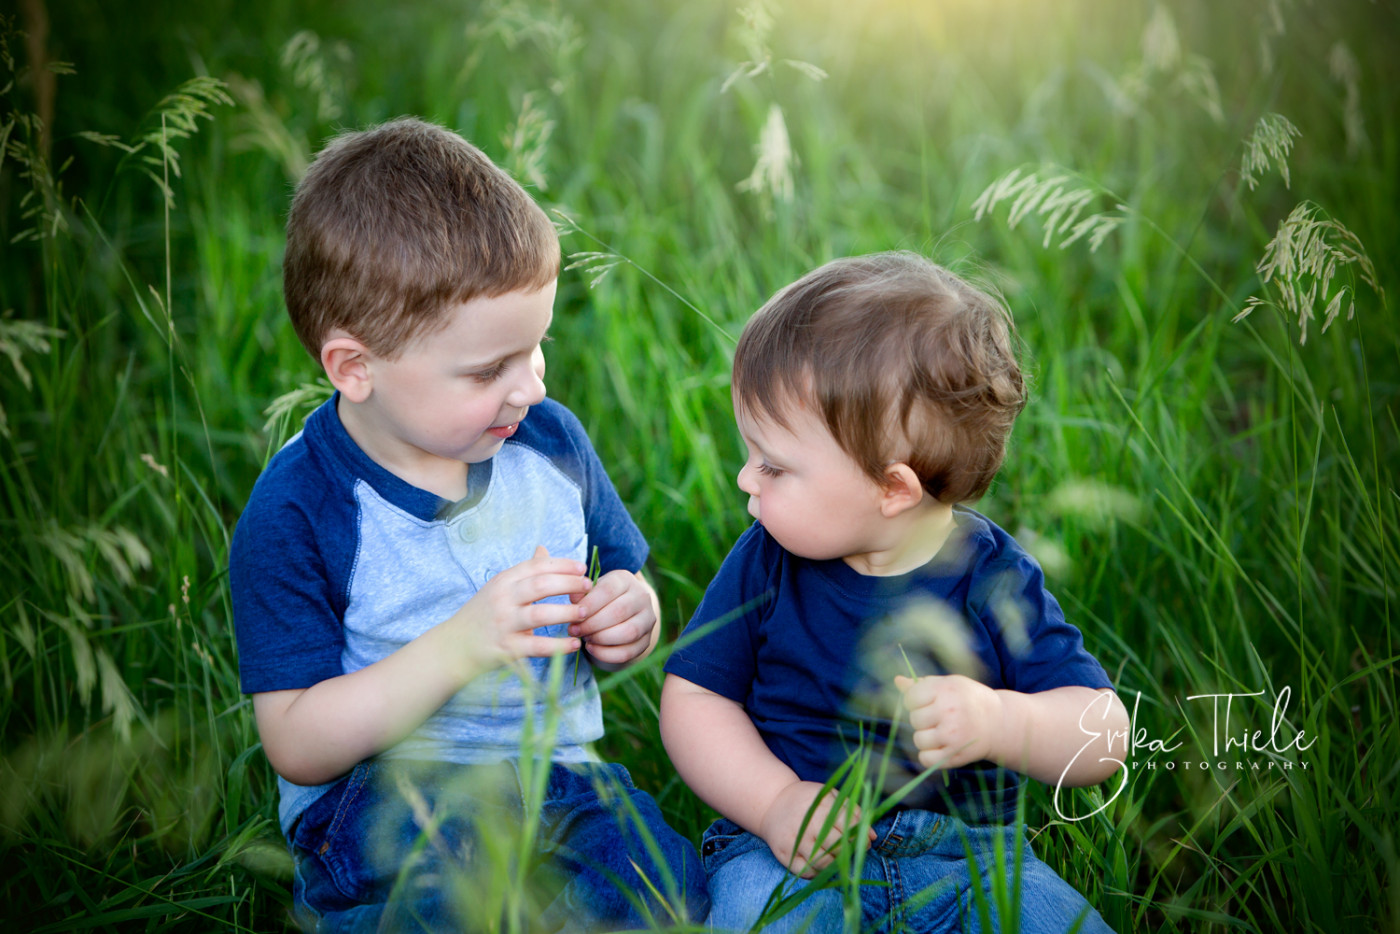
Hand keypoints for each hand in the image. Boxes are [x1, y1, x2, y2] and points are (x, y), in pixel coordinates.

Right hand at [451, 546, 591, 673]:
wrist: (454, 647)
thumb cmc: (483, 614)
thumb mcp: (499, 587)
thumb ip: (524, 571)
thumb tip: (543, 549)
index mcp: (504, 581)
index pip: (536, 566)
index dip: (562, 565)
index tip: (582, 568)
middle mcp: (503, 599)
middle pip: (540, 585)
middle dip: (568, 584)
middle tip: (588, 587)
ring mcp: (504, 624)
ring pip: (540, 615)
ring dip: (565, 613)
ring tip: (584, 613)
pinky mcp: (506, 649)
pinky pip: (537, 646)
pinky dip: (558, 646)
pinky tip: (574, 644)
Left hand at [567, 568, 656, 667]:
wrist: (620, 611)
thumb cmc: (599, 599)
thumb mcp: (590, 591)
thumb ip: (580, 594)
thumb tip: (574, 600)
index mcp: (625, 580)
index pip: (608, 590)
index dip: (589, 604)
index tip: (574, 615)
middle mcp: (642, 597)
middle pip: (619, 612)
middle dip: (592, 624)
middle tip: (575, 630)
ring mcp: (648, 619)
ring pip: (628, 633)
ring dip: (601, 639)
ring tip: (585, 638)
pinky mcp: (646, 640)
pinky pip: (628, 652)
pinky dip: (606, 654)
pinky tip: (592, 649)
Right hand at [758, 781, 873, 878]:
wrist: (773, 803)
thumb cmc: (808, 801)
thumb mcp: (829, 796)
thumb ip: (852, 811)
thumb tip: (873, 836)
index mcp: (820, 805)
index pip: (848, 825)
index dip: (861, 835)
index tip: (866, 840)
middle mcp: (807, 823)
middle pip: (837, 846)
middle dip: (850, 850)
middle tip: (853, 850)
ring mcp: (794, 840)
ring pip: (823, 862)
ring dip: (835, 863)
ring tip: (837, 856)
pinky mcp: (784, 854)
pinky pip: (806, 872)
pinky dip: (817, 872)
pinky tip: (821, 862)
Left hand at [895, 674, 1002, 769]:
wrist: (999, 723)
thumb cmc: (968, 700)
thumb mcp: (949, 684)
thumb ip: (922, 684)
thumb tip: (897, 681)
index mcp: (946, 689)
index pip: (910, 698)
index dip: (914, 701)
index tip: (926, 703)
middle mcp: (949, 710)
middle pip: (914, 719)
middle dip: (922, 720)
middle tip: (937, 719)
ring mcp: (953, 734)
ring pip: (918, 740)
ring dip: (925, 738)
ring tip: (940, 732)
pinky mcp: (956, 755)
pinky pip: (925, 759)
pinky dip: (928, 756)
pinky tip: (939, 747)